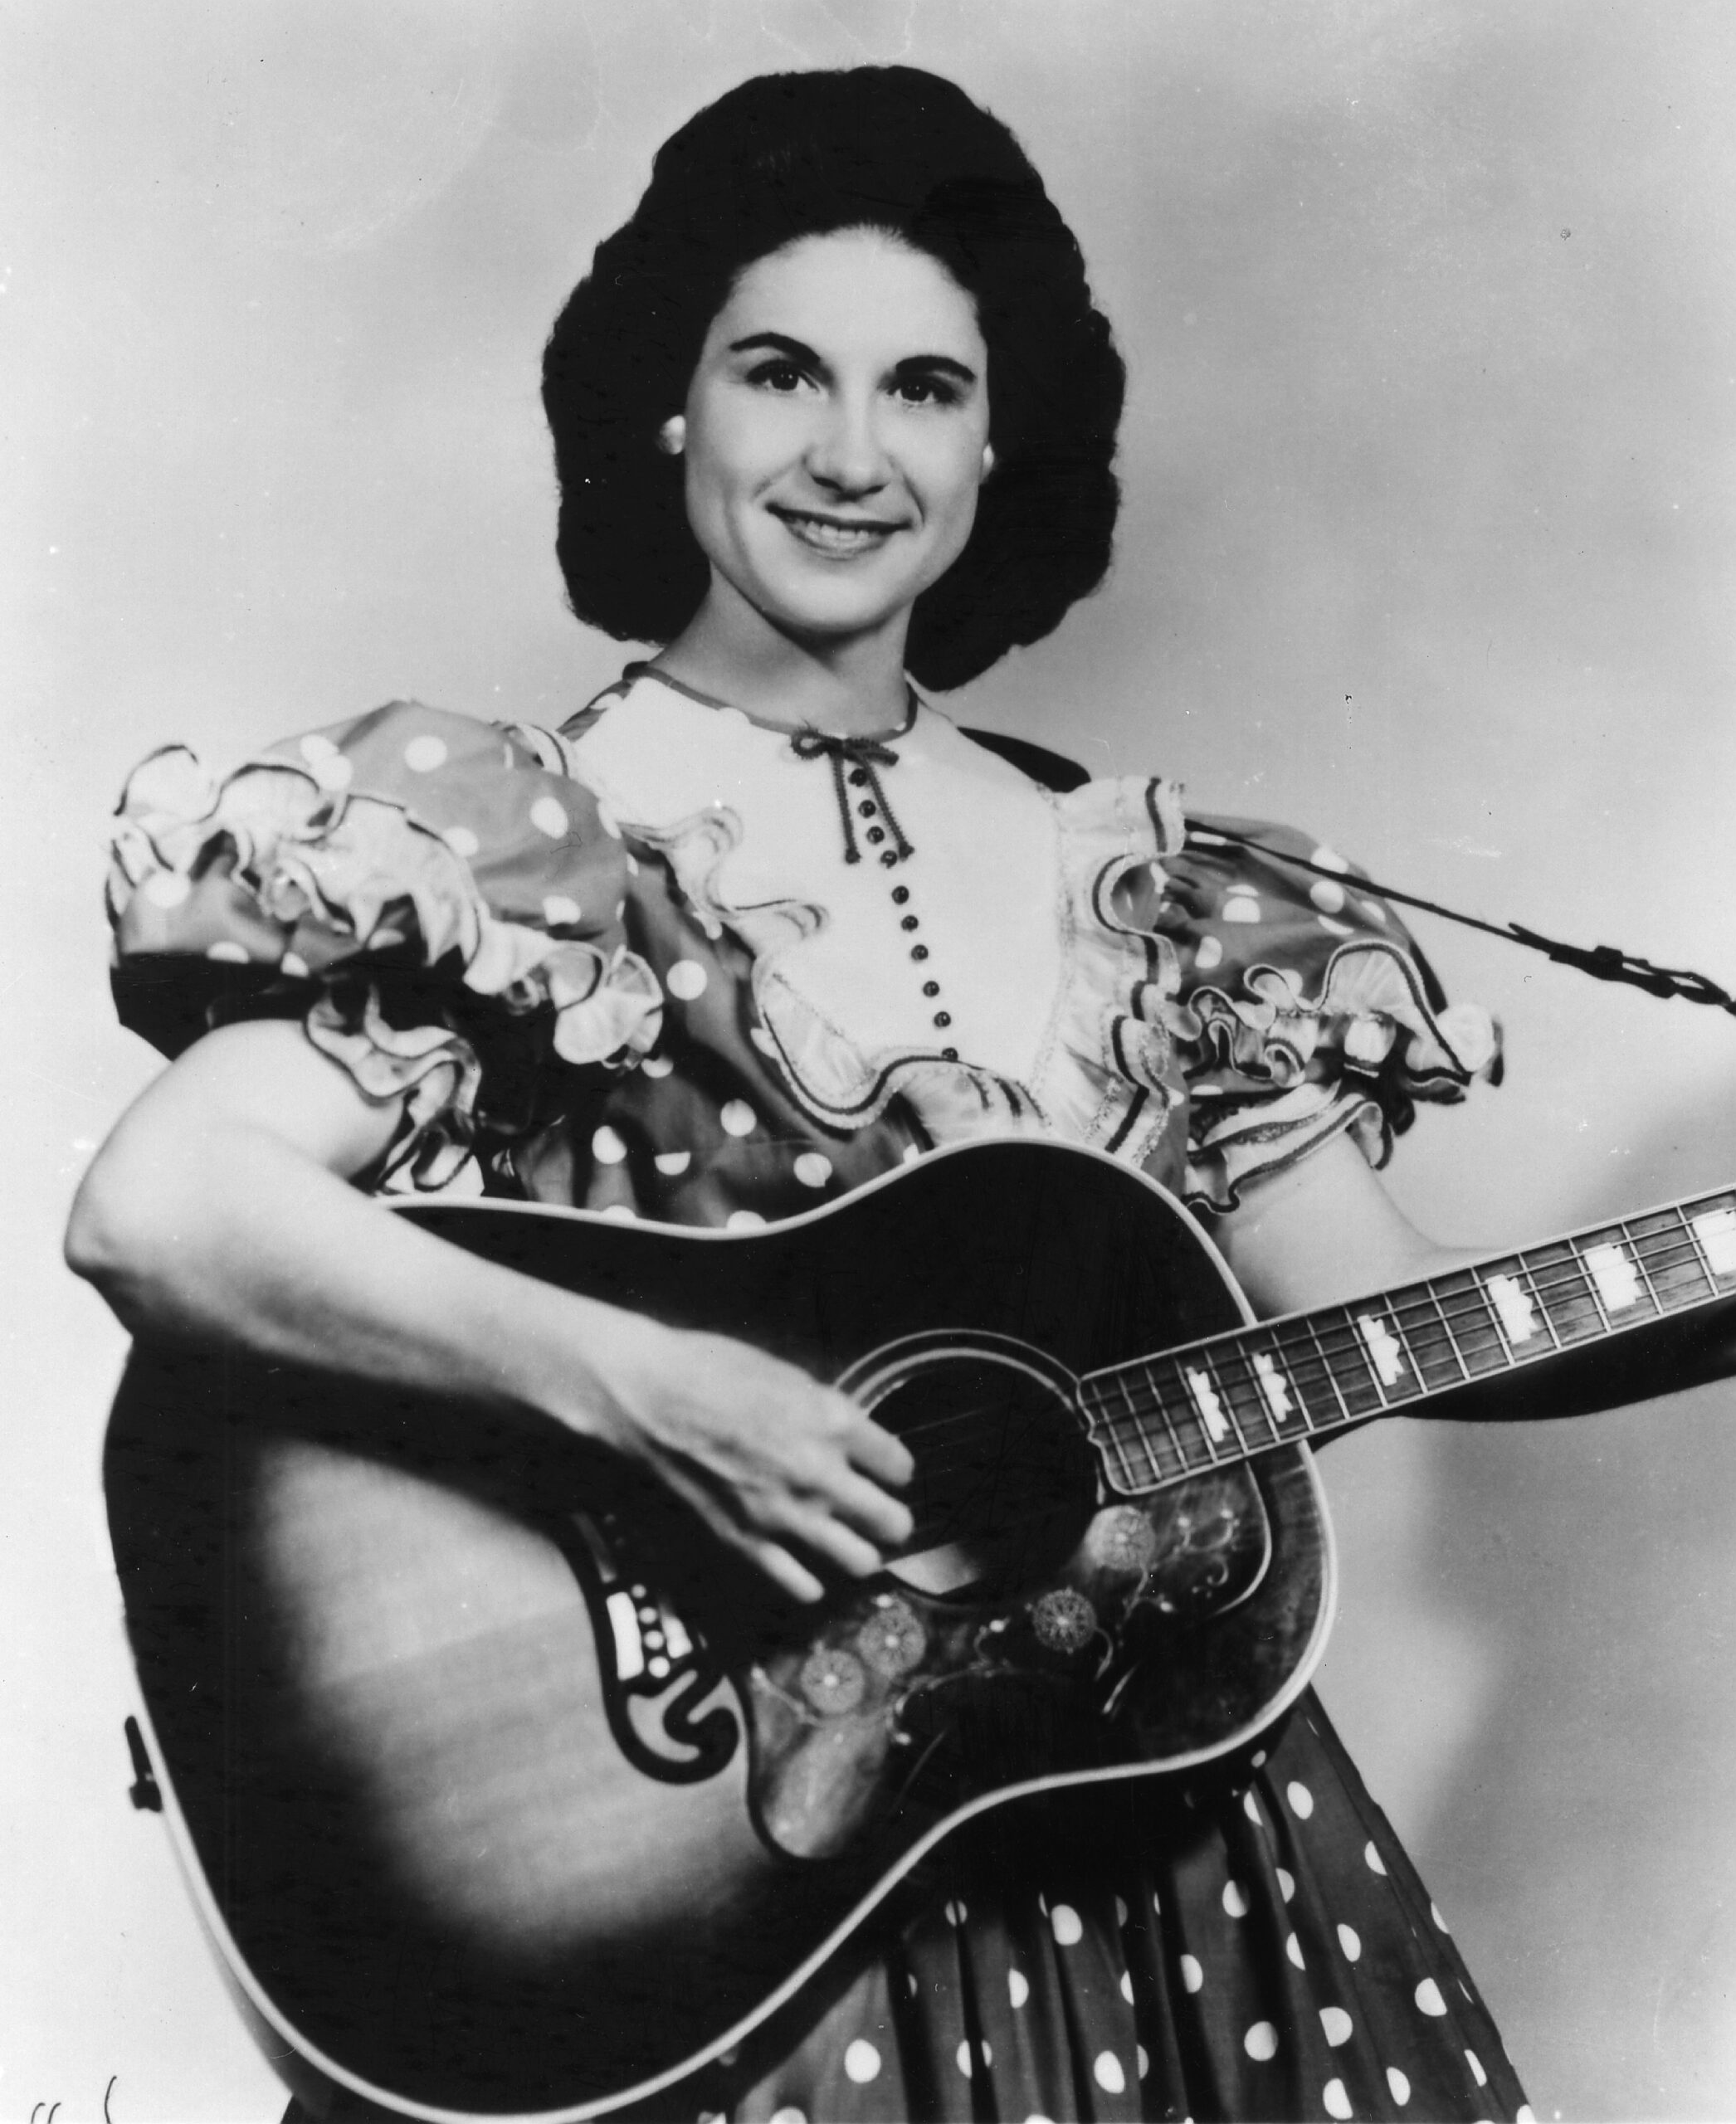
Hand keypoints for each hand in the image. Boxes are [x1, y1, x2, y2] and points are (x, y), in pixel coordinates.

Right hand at [588, 1314, 914, 1602]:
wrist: (648, 1397)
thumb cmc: (711, 1371)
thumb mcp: (787, 1375)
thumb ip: (827, 1413)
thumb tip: (851, 1439)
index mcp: (833, 1422)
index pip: (900, 1467)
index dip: (895, 1470)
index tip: (887, 1472)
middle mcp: (819, 1474)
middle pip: (892, 1522)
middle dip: (893, 1520)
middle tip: (883, 1518)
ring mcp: (784, 1514)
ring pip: (859, 1562)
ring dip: (861, 1554)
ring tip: (852, 1546)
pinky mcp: (746, 1542)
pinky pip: (802, 1586)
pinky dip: (811, 1582)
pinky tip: (808, 1570)